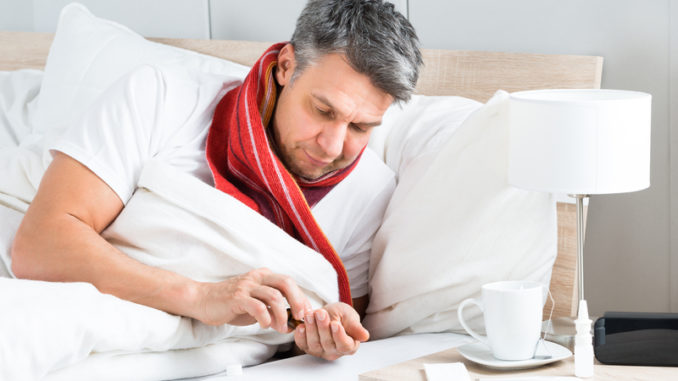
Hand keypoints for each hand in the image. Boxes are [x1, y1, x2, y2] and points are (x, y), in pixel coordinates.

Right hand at [196, 268, 310, 332]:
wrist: (202, 300)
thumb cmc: (231, 304)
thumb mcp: (255, 304)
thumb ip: (271, 309)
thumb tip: (290, 322)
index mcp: (264, 276)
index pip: (289, 282)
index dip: (301, 297)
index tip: (306, 313)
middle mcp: (257, 277)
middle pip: (286, 283)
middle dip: (297, 301)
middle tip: (300, 317)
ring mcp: (247, 286)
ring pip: (274, 296)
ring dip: (282, 314)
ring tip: (281, 327)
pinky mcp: (237, 297)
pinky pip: (257, 306)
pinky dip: (265, 317)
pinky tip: (264, 325)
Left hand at [293, 302, 369, 359]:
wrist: (329, 313)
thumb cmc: (341, 316)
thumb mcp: (349, 316)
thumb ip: (355, 326)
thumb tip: (364, 336)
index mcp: (349, 346)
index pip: (344, 345)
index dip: (339, 335)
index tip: (335, 324)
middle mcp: (334, 351)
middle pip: (328, 343)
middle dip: (323, 327)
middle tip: (320, 313)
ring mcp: (320, 351)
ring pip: (314, 344)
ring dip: (311, 329)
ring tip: (310, 315)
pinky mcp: (308, 348)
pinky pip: (302, 344)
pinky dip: (300, 336)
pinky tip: (301, 326)